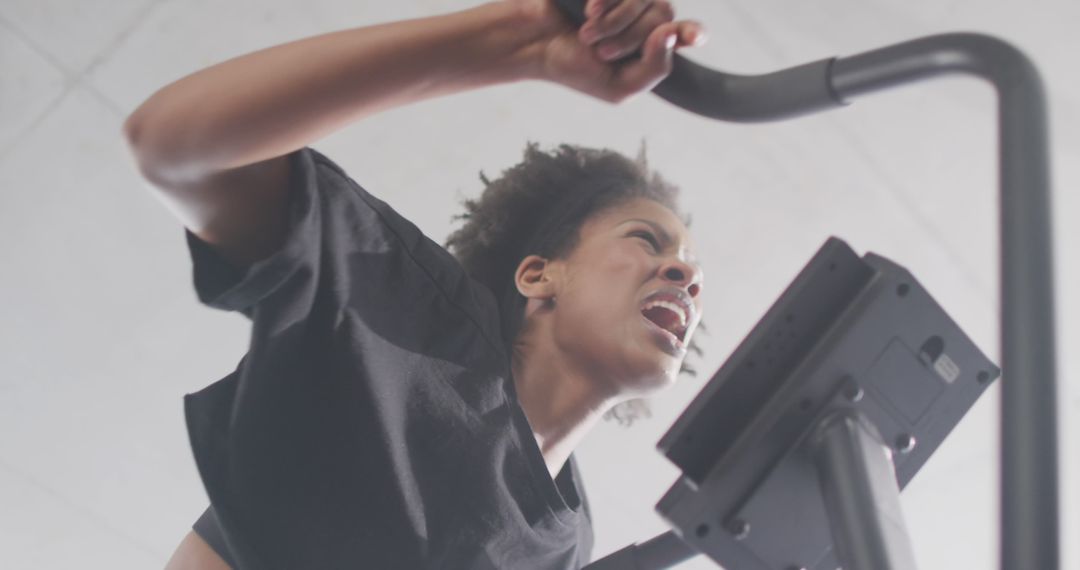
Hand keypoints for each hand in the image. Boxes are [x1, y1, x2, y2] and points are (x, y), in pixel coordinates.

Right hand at [512, 0, 706, 102]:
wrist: (535, 42)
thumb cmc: (575, 66)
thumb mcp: (618, 88)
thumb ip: (653, 69)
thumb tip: (669, 34)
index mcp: (652, 45)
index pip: (686, 34)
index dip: (693, 32)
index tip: (693, 36)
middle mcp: (646, 15)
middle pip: (664, 16)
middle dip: (630, 39)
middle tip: (602, 52)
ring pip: (645, 1)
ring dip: (614, 24)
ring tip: (587, 35)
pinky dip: (604, 4)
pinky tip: (588, 12)